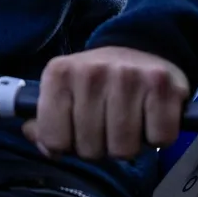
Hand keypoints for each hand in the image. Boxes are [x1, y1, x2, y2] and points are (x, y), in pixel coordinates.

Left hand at [21, 46, 188, 160]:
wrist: (141, 46)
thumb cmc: (98, 80)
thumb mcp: (63, 92)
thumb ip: (45, 120)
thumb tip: (36, 138)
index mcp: (59, 73)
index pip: (54, 140)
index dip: (67, 145)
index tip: (76, 131)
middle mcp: (91, 72)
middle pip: (91, 150)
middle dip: (100, 147)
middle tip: (108, 125)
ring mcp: (128, 77)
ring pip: (124, 149)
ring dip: (129, 145)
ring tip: (130, 122)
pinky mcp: (162, 85)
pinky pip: (159, 139)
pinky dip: (157, 136)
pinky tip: (151, 117)